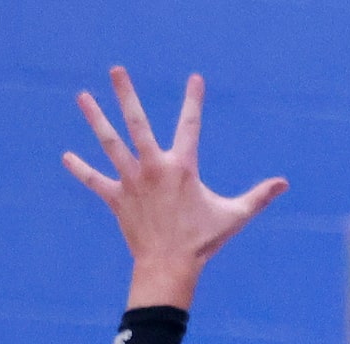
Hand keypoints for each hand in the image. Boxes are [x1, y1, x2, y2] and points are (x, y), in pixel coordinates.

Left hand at [63, 67, 286, 308]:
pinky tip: (65, 157)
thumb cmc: (203, 242)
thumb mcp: (233, 217)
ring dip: (96, 119)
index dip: (193, 101)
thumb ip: (258, 197)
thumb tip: (284, 184)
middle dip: (126, 94)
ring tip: (83, 97)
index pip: (190, 125)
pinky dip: (80, 170)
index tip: (194, 78)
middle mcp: (154, 168)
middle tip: (116, 70)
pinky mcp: (117, 199)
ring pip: (110, 144)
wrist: (170, 268)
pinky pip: (95, 181)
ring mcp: (133, 182)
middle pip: (137, 123)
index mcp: (182, 167)